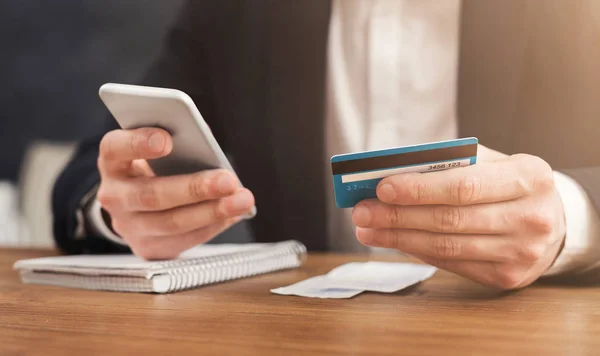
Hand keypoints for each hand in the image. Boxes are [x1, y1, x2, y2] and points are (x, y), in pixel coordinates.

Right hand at [96, 128, 254, 259]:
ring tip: (242, 200)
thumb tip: (206, 140)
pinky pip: (184, 239)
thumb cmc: (156, 166)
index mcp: (113, 162)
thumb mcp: (158, 148)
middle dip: (194, 188)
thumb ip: (178, 139)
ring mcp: (129, 226)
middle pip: (152, 194)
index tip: (167, 140)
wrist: (138, 206)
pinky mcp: (148, 248)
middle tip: (228, 180)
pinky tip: (233, 214)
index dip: (138, 143)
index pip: (115, 149)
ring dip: (212, 212)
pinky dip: (213, 225)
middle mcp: (115, 195)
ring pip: (172, 223)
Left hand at [352, 145, 565, 289]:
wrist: (553, 222)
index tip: (381, 187)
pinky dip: (416, 251)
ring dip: (398, 238)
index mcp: (529, 177)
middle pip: (449, 219)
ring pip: (445, 246)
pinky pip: (450, 263)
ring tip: (367, 228)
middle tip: (362, 211)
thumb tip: (391, 174)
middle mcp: (530, 217)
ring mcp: (521, 252)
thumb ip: (449, 163)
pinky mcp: (507, 277)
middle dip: (397, 215)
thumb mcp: (492, 163)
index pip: (464, 186)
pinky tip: (393, 241)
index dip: (418, 189)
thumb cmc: (509, 185)